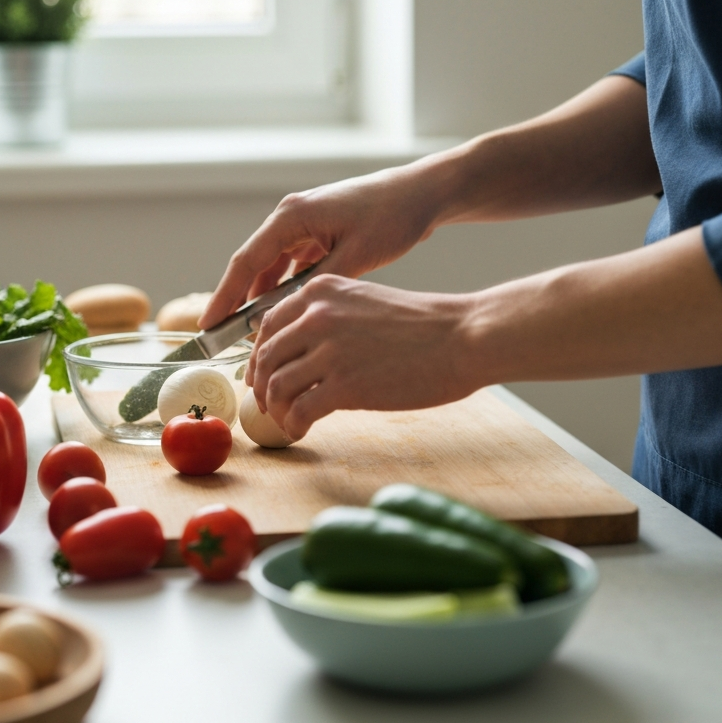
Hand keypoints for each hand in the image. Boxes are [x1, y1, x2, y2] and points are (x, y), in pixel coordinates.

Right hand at [199, 165, 445, 328]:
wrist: (422, 193)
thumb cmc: (393, 217)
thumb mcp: (357, 255)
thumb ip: (319, 284)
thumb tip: (286, 314)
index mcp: (292, 216)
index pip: (247, 261)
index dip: (225, 296)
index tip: (208, 325)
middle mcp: (291, 217)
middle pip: (253, 265)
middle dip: (237, 302)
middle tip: (222, 338)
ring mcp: (305, 225)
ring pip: (272, 268)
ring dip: (262, 298)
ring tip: (251, 334)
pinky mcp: (319, 233)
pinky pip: (291, 266)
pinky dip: (285, 289)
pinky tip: (283, 315)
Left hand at [246, 274, 477, 439]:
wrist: (462, 338)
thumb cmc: (423, 325)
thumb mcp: (365, 302)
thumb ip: (328, 317)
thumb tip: (300, 350)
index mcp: (320, 291)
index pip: (267, 325)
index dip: (259, 356)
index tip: (262, 374)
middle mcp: (317, 316)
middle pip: (266, 358)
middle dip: (261, 386)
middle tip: (268, 405)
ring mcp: (328, 351)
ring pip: (277, 386)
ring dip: (276, 410)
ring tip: (288, 421)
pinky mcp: (343, 386)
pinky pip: (298, 411)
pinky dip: (293, 425)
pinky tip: (302, 431)